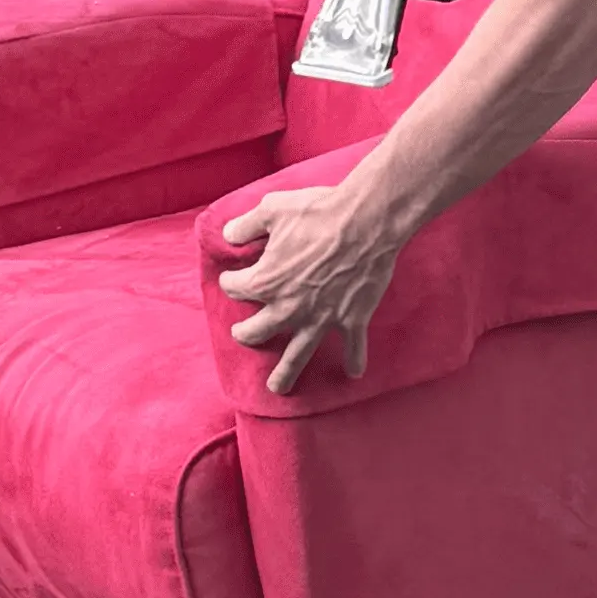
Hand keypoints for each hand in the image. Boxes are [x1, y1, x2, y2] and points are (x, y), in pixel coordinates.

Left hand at [218, 185, 403, 394]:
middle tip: (242, 334)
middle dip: (246, 334)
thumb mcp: (272, 209)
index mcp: (266, 280)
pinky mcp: (352, 318)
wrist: (367, 221)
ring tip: (277, 388)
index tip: (234, 275)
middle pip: (258, 331)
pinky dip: (354, 360)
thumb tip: (228, 235)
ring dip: (286, 373)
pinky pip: (353, 346)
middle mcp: (289, 307)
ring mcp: (321, 317)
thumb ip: (245, 225)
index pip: (235, 288)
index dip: (232, 280)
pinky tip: (353, 373)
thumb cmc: (319, 212)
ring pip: (298, 354)